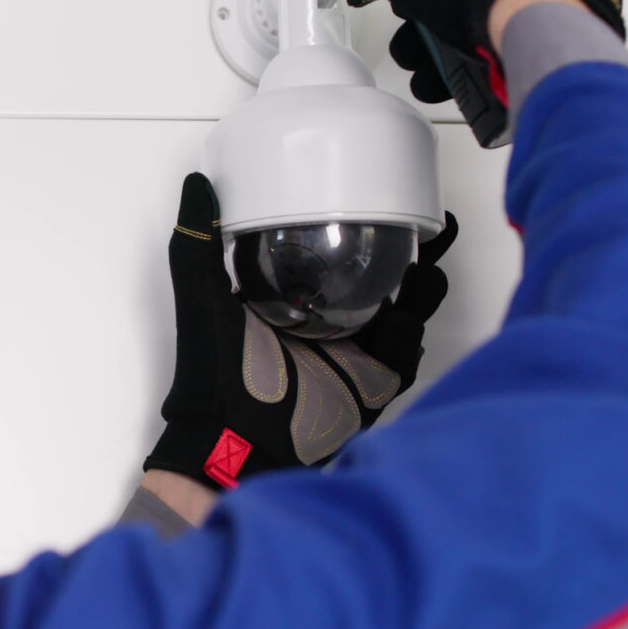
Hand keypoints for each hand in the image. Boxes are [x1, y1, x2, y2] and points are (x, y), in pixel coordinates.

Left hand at [144, 174, 455, 490]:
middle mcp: (329, 325)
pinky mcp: (371, 388)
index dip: (363, 228)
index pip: (338, 255)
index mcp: (294, 302)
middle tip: (430, 224)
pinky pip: (404, 359)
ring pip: (404, 314)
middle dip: (410, 253)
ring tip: (430, 266)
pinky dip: (409, 338)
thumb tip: (197, 184)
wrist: (231, 444)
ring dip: (422, 290)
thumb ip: (199, 244)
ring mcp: (354, 356)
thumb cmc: (214, 375)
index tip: (382, 195)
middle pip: (383, 280)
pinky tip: (408, 318)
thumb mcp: (203, 298)